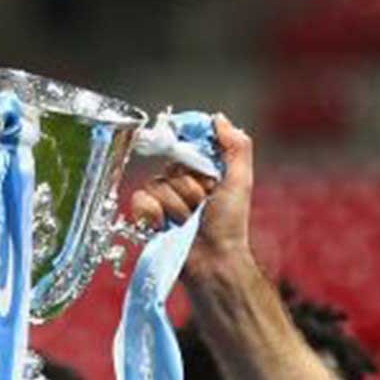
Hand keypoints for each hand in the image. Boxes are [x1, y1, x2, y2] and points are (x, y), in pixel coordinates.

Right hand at [144, 113, 249, 275]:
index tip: (205, 178)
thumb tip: (218, 118)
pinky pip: (140, 200)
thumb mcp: (240, 180)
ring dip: (176, 207)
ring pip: (156, 185)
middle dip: (189, 190)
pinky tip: (166, 227)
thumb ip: (235, 146)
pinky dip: (153, 214)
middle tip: (202, 209)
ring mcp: (163, 201)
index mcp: (201, 171)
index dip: (191, 161)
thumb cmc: (230, 226)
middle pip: (170, 168)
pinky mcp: (148, 217)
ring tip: (188, 223)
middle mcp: (180, 183)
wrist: (213, 261)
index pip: (184, 148)